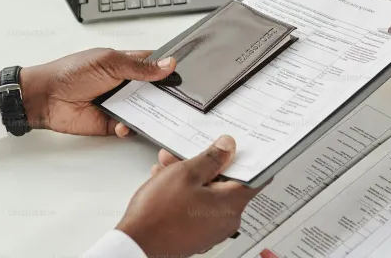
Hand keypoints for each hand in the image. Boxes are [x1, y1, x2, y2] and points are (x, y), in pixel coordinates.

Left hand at [18, 48, 175, 135]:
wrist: (45, 98)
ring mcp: (119, 103)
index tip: (185, 73)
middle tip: (179, 99)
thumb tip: (168, 64)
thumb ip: (140, 66)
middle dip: (165, 94)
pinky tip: (123, 124)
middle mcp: (126, 84)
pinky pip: (128, 127)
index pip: (155, 64)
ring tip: (159, 115)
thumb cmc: (71, 72)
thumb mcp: (109, 62)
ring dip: (150, 113)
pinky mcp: (111, 123)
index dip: (169, 68)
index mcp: (126, 63)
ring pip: (144, 110)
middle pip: (154, 90)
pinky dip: (129, 127)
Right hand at [118, 135, 261, 256]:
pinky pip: (198, 205)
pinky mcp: (196, 233)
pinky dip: (186, 191)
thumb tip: (228, 147)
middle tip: (192, 151)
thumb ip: (212, 158)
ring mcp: (211, 229)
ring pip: (208, 192)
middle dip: (207, 164)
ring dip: (192, 175)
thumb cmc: (158, 214)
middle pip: (226, 183)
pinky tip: (166, 180)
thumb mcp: (186, 173)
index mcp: (231, 204)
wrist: (135, 244)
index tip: (244, 146)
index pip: (255, 177)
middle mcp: (226, 220)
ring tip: (169, 164)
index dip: (250, 158)